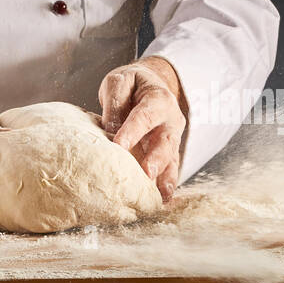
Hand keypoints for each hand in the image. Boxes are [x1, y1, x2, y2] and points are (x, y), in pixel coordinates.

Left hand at [98, 57, 187, 201]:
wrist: (149, 84)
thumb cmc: (132, 85)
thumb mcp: (119, 81)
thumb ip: (115, 101)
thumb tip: (110, 129)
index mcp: (158, 99)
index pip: (145, 116)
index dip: (133, 130)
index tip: (120, 145)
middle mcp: (170, 120)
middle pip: (165, 141)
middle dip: (157, 158)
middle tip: (147, 174)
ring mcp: (173, 138)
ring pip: (172, 158)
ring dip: (166, 177)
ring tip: (161, 195)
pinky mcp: (170, 152)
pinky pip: (171, 169)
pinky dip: (167, 185)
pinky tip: (162, 201)